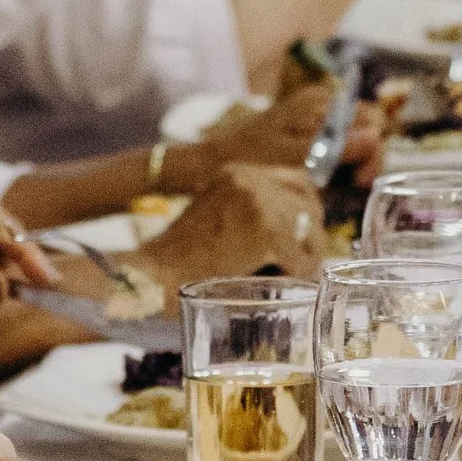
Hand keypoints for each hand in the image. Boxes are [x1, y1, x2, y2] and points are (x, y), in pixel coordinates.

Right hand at [133, 165, 326, 292]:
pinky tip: (276, 288)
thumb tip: (299, 232)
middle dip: (311, 235)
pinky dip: (294, 277)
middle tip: (302, 264)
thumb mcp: (218, 221)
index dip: (303, 213)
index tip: (301, 238)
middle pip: (309, 201)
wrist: (150, 279)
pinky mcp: (266, 229)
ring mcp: (258, 199)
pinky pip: (300, 258)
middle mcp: (249, 176)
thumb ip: (252, 216)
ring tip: (289, 279)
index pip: (296, 181)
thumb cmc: (180, 263)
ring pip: (311, 230)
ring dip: (306, 258)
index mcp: (236, 171)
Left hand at [177, 83, 379, 186]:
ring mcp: (319, 119)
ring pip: (357, 139)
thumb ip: (334, 146)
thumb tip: (374, 136)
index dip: (373, 149)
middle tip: (355, 186)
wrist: (215, 160)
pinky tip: (335, 183)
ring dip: (358, 164)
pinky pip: (340, 147)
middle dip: (368, 158)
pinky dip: (342, 165)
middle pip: (369, 128)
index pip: (372, 118)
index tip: (360, 178)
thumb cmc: (249, 156)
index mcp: (321, 100)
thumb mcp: (294, 155)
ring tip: (346, 188)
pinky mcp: (312, 134)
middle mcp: (324, 104)